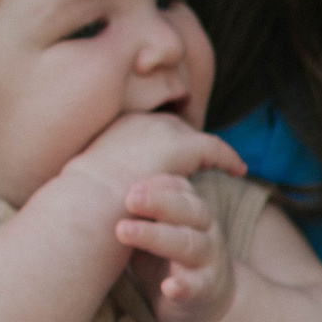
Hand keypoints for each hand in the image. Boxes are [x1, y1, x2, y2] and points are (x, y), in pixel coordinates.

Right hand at [57, 112, 244, 208]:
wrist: (89, 201)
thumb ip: (111, 170)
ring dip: (209, 151)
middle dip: (188, 143)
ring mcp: (161, 128)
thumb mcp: (93, 178)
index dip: (164, 142)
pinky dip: (227, 158)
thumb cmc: (83, 200)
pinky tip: (237, 170)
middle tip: (203, 160)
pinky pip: (214, 148)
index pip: (149, 129)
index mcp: (115, 126)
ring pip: (194, 138)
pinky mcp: (182, 145)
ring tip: (225, 164)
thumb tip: (119, 178)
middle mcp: (139, 119)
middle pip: (175, 128)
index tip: (174, 156)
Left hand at [119, 174, 236, 321]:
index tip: (129, 188)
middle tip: (129, 200)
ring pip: (190, 245)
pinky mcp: (205, 290)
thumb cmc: (173, 256)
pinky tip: (169, 287)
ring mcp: (208, 261)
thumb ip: (141, 211)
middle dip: (160, 203)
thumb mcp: (159, 228)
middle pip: (189, 211)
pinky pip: (197, 287)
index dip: (157, 186)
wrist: (209, 299)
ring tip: (124, 232)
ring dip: (158, 237)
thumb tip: (97, 188)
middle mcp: (206, 232)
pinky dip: (183, 287)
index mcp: (193, 212)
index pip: (182, 190)